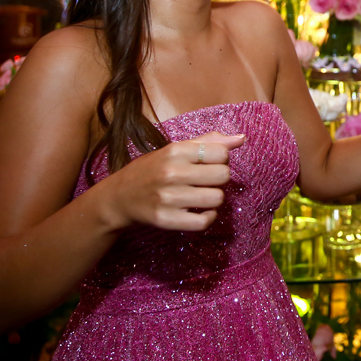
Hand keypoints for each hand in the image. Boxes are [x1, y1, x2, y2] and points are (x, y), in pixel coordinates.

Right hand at [107, 131, 241, 231]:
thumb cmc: (153, 170)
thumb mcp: (176, 149)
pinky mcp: (165, 219)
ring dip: (214, 198)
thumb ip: (209, 142)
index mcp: (175, 151)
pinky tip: (201, 211)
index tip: (208, 164)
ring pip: (216, 199)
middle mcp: (171, 173)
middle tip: (205, 181)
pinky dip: (208, 218)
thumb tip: (241, 138)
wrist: (119, 197)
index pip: (222, 153)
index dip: (221, 159)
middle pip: (223, 176)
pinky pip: (204, 221)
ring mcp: (168, 198)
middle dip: (218, 179)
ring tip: (201, 195)